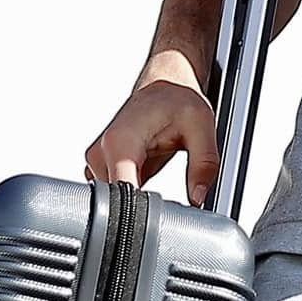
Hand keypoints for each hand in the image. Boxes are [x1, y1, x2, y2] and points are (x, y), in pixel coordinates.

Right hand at [84, 54, 218, 206]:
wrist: (164, 85)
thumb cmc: (178, 99)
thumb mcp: (202, 127)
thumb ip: (203, 164)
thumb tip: (198, 196)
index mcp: (121, 140)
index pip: (118, 191)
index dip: (139, 210)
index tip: (160, 214)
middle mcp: (102, 150)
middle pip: (114, 200)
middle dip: (141, 207)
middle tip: (166, 199)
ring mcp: (98, 159)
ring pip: (112, 200)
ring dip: (135, 201)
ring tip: (157, 181)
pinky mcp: (102, 165)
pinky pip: (112, 192)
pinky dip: (131, 194)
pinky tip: (147, 180)